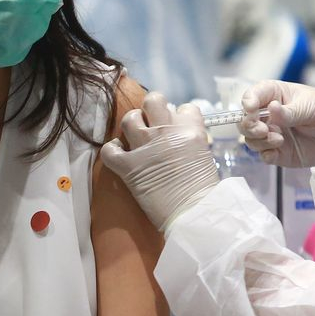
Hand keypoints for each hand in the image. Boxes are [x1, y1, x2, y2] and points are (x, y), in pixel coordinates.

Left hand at [99, 92, 219, 230]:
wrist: (195, 214)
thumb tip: (179, 138)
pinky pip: (109, 149)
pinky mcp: (129, 166)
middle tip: (153, 123)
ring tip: (136, 136)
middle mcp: (167, 132)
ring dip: (132, 125)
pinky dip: (111, 151)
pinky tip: (119, 154)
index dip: (180, 116)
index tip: (178, 127)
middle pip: (153, 100)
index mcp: (190, 129)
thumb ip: (191, 141)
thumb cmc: (205, 191)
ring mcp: (145, 147)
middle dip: (151, 109)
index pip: (184, 107)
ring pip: (130, 118)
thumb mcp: (204, 156)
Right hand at [239, 80, 314, 170]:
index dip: (248, 101)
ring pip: (251, 138)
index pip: (253, 95)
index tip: (251, 108)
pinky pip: (263, 155)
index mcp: (276, 95)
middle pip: (246, 119)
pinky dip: (265, 153)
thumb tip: (271, 109)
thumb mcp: (313, 107)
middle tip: (263, 129)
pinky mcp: (279, 152)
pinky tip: (277, 150)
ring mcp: (273, 134)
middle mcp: (270, 115)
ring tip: (278, 140)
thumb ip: (291, 111)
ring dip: (258, 140)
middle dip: (249, 125)